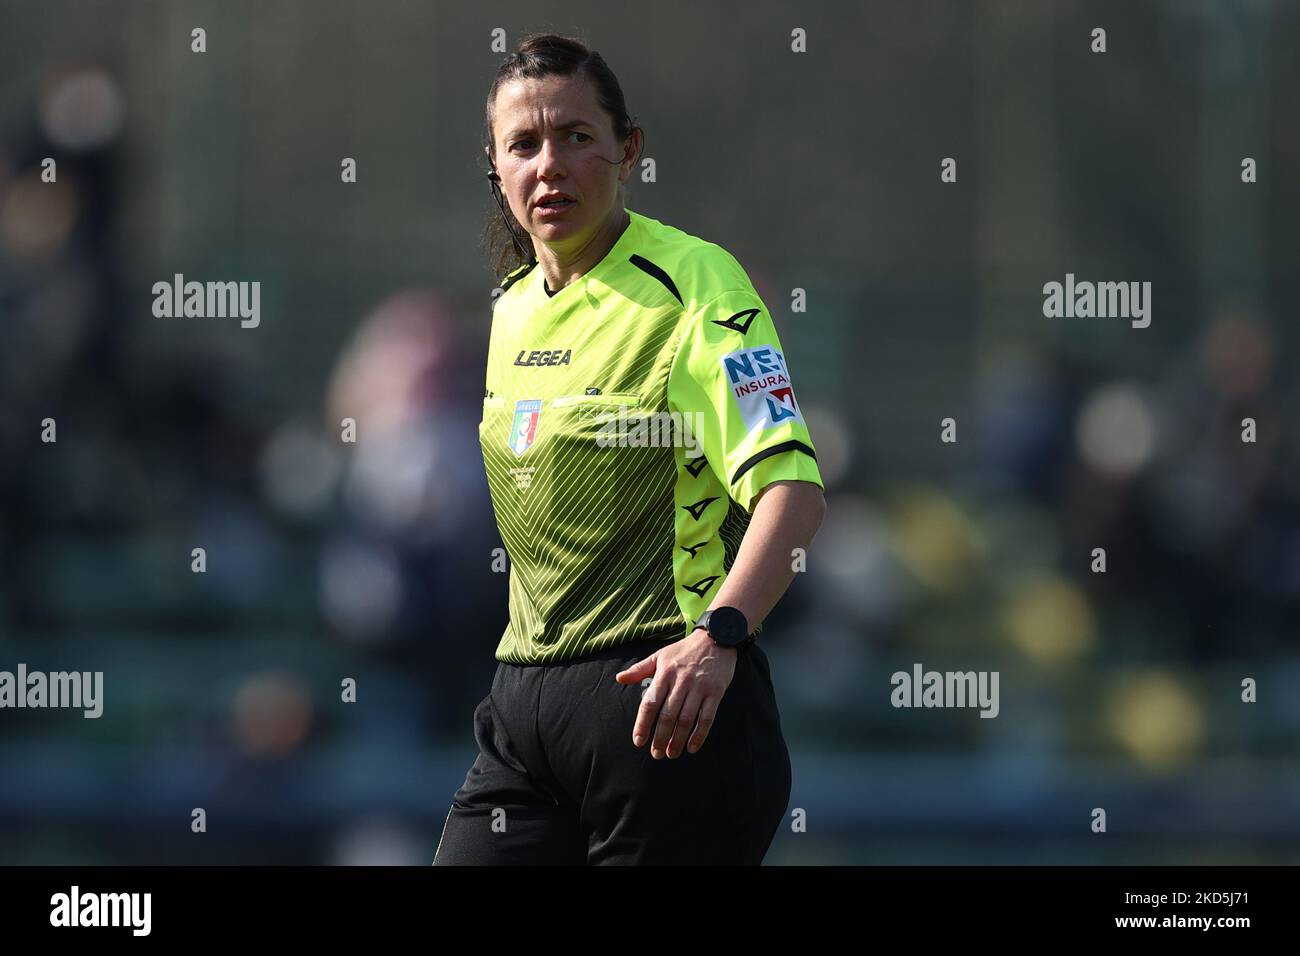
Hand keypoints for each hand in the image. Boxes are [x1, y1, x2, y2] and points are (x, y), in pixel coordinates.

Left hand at [613, 628, 737, 758]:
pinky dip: (699, 735)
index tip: (639, 741)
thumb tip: (619, 678)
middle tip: (656, 753)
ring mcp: (699, 687)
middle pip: (667, 716)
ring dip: (678, 740)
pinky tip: (692, 747)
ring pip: (686, 720)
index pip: (650, 703)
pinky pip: (707, 718)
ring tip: (671, 753)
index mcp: (664, 673)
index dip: (643, 724)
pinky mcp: (715, 692)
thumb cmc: (684, 650)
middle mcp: (681, 681)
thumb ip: (639, 669)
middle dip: (660, 738)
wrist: (716, 638)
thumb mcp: (660, 655)